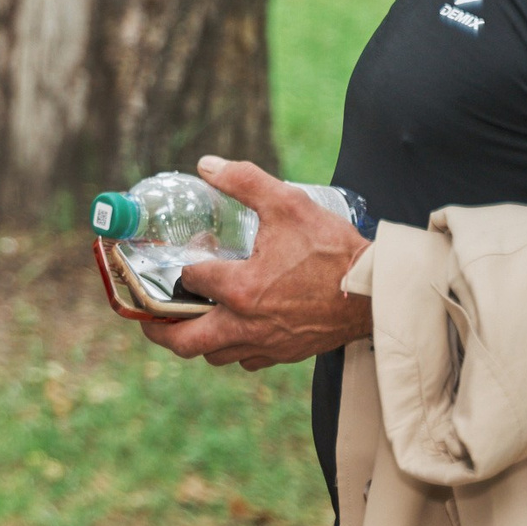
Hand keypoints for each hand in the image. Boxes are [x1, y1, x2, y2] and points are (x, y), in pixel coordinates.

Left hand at [143, 157, 371, 369]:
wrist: (379, 291)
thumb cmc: (335, 249)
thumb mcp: (288, 204)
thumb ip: (244, 181)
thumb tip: (206, 165)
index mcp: (241, 289)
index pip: (189, 279)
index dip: (181, 265)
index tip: (184, 255)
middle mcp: (247, 324)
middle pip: (185, 341)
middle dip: (158, 330)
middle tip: (146, 316)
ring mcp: (267, 345)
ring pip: (214, 354)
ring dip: (196, 338)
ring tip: (188, 319)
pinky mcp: (287, 354)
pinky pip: (246, 360)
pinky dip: (231, 348)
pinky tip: (234, 328)